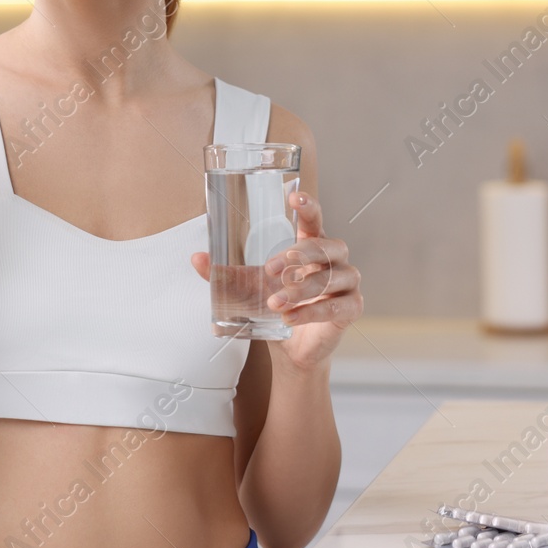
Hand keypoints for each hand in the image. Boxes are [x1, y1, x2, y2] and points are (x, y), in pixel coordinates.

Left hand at [190, 189, 360, 373]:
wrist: (291, 349)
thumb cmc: (275, 308)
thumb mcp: (247, 290)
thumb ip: (224, 275)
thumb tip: (197, 258)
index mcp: (311, 246)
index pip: (314, 220)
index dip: (308, 206)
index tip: (295, 198)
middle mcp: (333, 260)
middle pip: (326, 246)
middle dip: (299, 255)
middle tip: (272, 269)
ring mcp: (346, 284)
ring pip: (330, 277)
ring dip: (301, 289)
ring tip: (275, 302)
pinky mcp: (351, 309)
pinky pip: (336, 306)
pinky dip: (311, 312)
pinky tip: (290, 318)